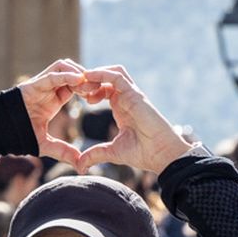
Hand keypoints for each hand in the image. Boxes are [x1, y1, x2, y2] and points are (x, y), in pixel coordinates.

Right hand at [18, 59, 87, 166]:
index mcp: (54, 98)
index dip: (88, 88)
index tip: (97, 99)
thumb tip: (81, 165)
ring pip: (63, 66)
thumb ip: (63, 152)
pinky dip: (66, 75)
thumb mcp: (46, 145)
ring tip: (88, 86)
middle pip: (72, 71)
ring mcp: (40, 84)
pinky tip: (78, 80)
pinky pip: (52, 74)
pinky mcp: (33, 84)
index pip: (75, 84)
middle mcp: (48, 88)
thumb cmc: (18, 135)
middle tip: (97, 90)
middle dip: (86, 78)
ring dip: (78, 73)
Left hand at [73, 66, 192, 175]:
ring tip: (81, 83)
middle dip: (90, 80)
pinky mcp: (135, 94)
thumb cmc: (143, 153)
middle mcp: (127, 99)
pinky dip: (102, 73)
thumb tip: (80, 165)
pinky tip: (89, 77)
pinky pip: (117, 76)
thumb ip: (96, 154)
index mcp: (122, 108)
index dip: (89, 90)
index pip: (104, 90)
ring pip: (112, 72)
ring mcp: (132, 95)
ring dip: (95, 74)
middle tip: (76, 90)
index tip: (77, 99)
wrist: (161, 154)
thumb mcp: (113, 152)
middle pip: (107, 77)